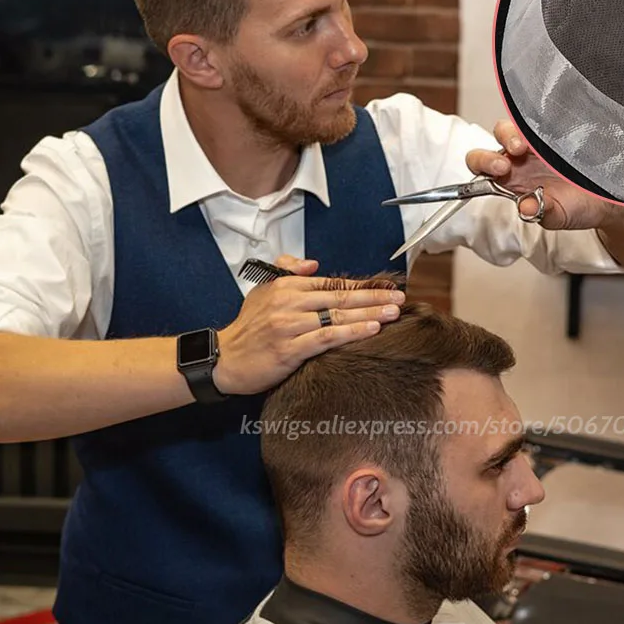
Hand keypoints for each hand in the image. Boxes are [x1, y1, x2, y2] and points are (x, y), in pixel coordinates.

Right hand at [213, 256, 404, 394]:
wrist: (224, 359)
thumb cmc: (248, 328)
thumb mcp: (262, 291)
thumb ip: (287, 272)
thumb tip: (313, 265)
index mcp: (286, 286)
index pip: (332, 283)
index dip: (362, 286)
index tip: (385, 287)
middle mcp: (289, 302)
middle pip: (340, 298)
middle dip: (373, 298)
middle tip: (399, 298)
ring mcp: (289, 326)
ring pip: (337, 316)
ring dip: (369, 314)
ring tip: (393, 313)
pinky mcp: (289, 349)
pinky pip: (327, 338)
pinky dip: (352, 333)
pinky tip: (371, 330)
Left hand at [465, 121, 620, 229]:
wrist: (610, 197)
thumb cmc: (580, 205)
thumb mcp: (560, 215)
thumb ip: (543, 213)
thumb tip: (526, 208)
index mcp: (512, 181)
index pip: (483, 169)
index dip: (483, 166)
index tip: (497, 172)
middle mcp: (519, 160)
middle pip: (493, 144)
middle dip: (493, 151)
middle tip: (506, 164)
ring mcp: (536, 144)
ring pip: (512, 127)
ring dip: (512, 134)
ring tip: (523, 146)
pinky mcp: (554, 130)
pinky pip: (538, 118)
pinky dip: (537, 120)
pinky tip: (546, 130)